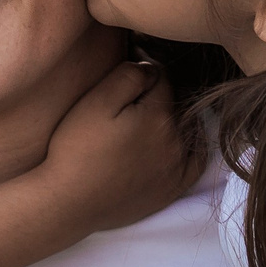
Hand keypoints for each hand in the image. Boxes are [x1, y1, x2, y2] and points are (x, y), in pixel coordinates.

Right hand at [41, 59, 199, 231]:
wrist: (69, 202)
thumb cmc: (77, 149)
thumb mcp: (96, 101)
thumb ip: (129, 75)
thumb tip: (151, 67)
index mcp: (159, 115)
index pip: (161, 76)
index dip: (143, 66)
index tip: (127, 64)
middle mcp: (176, 141)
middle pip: (174, 100)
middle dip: (158, 90)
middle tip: (133, 89)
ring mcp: (177, 167)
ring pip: (186, 127)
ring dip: (172, 114)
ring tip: (146, 113)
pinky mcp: (172, 189)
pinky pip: (196, 160)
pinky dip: (192, 144)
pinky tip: (177, 138)